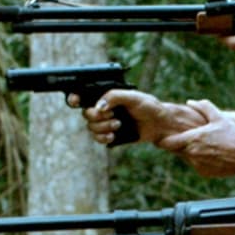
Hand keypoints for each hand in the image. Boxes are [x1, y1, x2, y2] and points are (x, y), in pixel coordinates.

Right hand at [78, 88, 200, 146]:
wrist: (160, 124)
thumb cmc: (149, 107)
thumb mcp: (133, 97)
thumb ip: (115, 97)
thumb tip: (99, 106)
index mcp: (106, 96)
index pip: (84, 95)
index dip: (74, 98)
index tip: (75, 101)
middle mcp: (104, 109)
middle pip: (85, 114)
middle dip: (97, 117)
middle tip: (113, 115)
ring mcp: (106, 122)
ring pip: (91, 127)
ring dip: (103, 127)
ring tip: (118, 125)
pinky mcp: (110, 135)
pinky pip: (97, 139)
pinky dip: (103, 138)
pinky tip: (113, 135)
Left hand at [157, 100, 234, 176]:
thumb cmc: (234, 135)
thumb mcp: (219, 117)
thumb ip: (203, 107)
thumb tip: (190, 102)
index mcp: (192, 139)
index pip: (167, 142)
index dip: (162, 139)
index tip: (159, 137)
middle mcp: (192, 154)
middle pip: (176, 150)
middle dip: (177, 144)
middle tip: (182, 138)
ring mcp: (197, 165)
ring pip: (186, 158)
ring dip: (189, 152)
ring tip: (203, 144)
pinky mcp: (204, 173)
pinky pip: (196, 165)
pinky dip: (199, 160)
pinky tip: (211, 154)